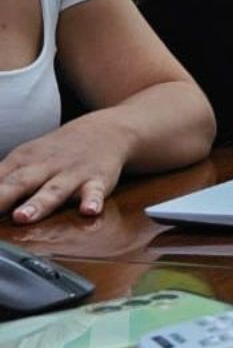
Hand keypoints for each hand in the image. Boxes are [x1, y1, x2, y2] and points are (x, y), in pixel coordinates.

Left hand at [0, 125, 128, 222]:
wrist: (106, 130)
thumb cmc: (57, 152)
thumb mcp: (25, 160)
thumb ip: (1, 181)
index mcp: (22, 162)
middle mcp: (44, 167)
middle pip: (18, 184)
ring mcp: (71, 173)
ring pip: (53, 189)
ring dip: (39, 203)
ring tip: (23, 217)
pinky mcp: (98, 180)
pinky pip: (96, 192)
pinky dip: (93, 201)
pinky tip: (89, 211)